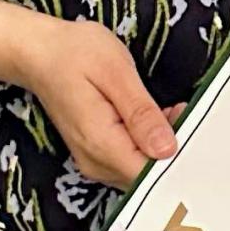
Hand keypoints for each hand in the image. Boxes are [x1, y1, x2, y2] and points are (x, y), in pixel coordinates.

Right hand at [0, 1, 176, 189]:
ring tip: (167, 110)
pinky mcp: (96, 155)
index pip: (149, 176)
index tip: (191, 129)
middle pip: (147, 177)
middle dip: (173, 150)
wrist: (38, 53)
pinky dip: (148, 144)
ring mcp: (94, 162)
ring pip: (141, 170)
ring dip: (162, 146)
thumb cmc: (74, 54)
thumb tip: (166, 148)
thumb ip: (141, 113)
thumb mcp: (115, 72)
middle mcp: (95, 162)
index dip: (178, 157)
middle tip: (183, 112)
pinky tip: (154, 119)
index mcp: (100, 143)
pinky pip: (130, 161)